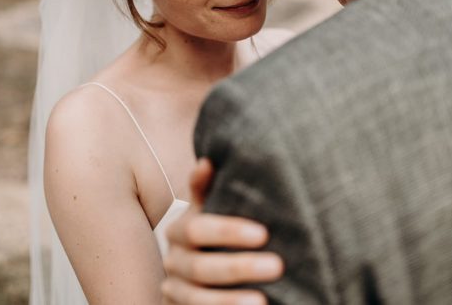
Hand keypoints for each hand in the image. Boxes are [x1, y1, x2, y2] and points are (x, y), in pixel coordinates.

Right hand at [162, 158, 283, 304]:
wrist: (193, 280)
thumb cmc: (210, 238)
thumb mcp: (207, 212)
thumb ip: (205, 190)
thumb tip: (208, 161)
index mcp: (179, 232)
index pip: (198, 229)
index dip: (228, 231)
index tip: (263, 234)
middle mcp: (173, 262)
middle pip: (201, 267)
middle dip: (239, 267)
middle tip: (277, 266)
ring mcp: (175, 292)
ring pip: (197, 300)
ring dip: (230, 301)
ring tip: (263, 301)